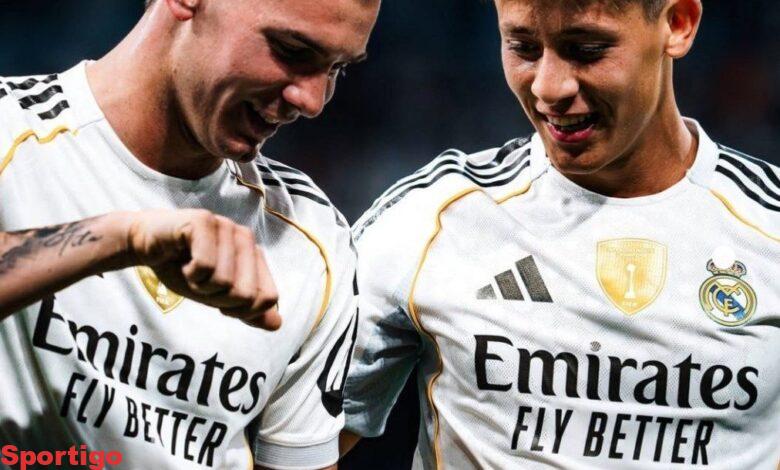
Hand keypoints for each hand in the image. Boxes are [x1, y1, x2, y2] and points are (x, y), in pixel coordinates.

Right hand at [125, 209, 280, 329]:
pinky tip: (181, 260)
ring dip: (199, 285)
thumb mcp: (217, 296)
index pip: (267, 297)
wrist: (146, 244)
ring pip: (223, 282)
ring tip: (189, 268)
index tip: (218, 296)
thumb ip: (247, 310)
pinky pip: (205, 266)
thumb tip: (277, 324)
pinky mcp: (204, 221)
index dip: (240, 310)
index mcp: (255, 256)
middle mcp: (246, 239)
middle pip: (245, 294)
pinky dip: (188, 273)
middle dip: (216, 298)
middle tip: (200, 280)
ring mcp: (227, 227)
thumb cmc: (183, 268)